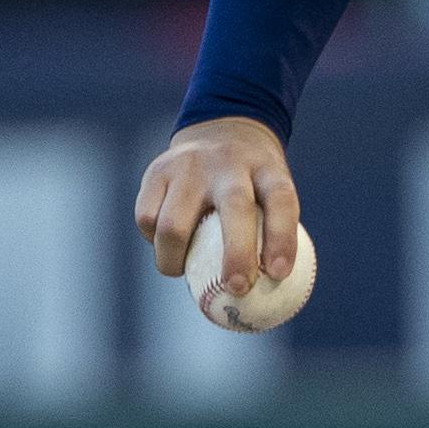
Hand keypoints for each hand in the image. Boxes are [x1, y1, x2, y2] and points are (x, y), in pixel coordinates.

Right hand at [136, 116, 299, 283]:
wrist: (221, 128)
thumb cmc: (254, 182)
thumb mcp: (272, 191)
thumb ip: (270, 233)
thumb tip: (264, 299)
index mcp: (266, 168)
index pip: (281, 200)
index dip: (282, 239)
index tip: (279, 274)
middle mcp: (228, 163)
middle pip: (234, 209)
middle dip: (236, 256)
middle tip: (238, 288)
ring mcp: (189, 166)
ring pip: (174, 224)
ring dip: (176, 260)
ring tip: (182, 272)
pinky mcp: (156, 172)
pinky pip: (147, 218)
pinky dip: (154, 242)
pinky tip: (167, 246)